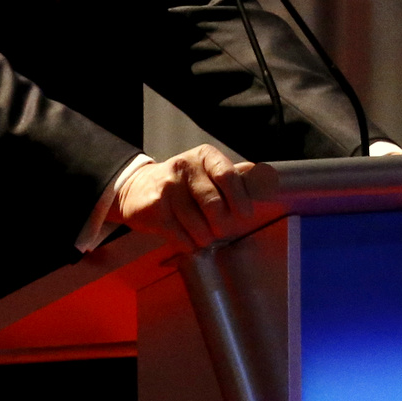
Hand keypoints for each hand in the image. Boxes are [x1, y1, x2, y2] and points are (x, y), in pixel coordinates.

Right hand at [113, 144, 275, 249]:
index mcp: (205, 156)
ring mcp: (167, 187)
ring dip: (205, 237)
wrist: (137, 188)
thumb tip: (264, 176)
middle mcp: (184, 167)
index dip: (240, 198)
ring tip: (206, 237)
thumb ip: (234, 175)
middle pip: (213, 204)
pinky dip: (188, 243)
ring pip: (197, 223)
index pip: (228, 176)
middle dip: (222, 224)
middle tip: (223, 230)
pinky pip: (179, 234)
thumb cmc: (182, 183)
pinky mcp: (154, 208)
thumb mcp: (207, 171)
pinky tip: (190, 241)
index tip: (246, 214)